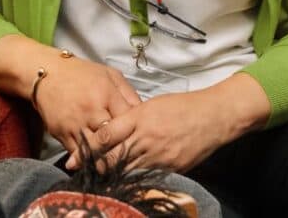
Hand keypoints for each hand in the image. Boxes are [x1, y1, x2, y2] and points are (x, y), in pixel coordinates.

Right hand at [34, 57, 141, 168]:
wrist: (46, 73)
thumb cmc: (81, 73)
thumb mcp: (109, 75)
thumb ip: (128, 94)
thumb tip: (144, 114)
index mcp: (105, 93)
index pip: (128, 121)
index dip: (136, 131)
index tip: (140, 138)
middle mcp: (90, 109)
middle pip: (112, 140)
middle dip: (122, 150)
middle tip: (131, 158)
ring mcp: (75, 123)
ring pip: (96, 151)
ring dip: (106, 160)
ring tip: (116, 166)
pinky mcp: (61, 133)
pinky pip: (79, 154)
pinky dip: (89, 160)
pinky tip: (97, 162)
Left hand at [93, 73, 270, 172]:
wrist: (213, 116)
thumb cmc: (180, 106)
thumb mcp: (150, 105)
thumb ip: (130, 118)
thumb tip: (110, 131)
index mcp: (139, 118)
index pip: (107, 135)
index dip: (89, 148)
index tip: (74, 158)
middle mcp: (147, 138)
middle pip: (115, 157)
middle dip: (96, 165)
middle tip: (80, 171)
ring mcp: (161, 156)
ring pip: (130, 170)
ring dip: (114, 174)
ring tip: (99, 179)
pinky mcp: (173, 169)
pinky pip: (149, 176)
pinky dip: (136, 178)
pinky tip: (127, 181)